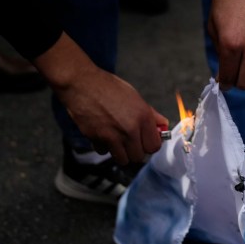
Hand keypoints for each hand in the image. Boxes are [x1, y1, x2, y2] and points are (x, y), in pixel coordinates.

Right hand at [33, 34, 167, 164]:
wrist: (82, 84)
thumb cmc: (108, 87)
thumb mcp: (135, 96)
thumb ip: (150, 114)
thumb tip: (162, 125)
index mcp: (143, 117)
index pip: (155, 146)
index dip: (150, 146)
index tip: (145, 142)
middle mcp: (131, 129)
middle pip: (139, 157)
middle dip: (135, 152)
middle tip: (130, 143)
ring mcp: (113, 136)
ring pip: (123, 160)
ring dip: (121, 153)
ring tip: (118, 141)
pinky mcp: (97, 139)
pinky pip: (105, 152)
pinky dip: (104, 147)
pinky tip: (103, 135)